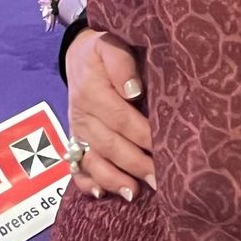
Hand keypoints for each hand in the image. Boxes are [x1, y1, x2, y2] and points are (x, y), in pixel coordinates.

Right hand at [67, 28, 154, 199]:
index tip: (165, 149)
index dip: (142, 135)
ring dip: (113, 179)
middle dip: (135, 164)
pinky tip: (101, 195)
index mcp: (93, 91)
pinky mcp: (75, 142)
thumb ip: (121, 64)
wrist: (78, 56)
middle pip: (110, 144)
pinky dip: (87, 182)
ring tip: (134, 194)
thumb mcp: (111, 45)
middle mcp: (83, 115)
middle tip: (160, 181)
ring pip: (93, 160)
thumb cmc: (104, 50)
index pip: (121, 118)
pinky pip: (76, 166)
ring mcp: (78, 131)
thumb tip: (134, 90)